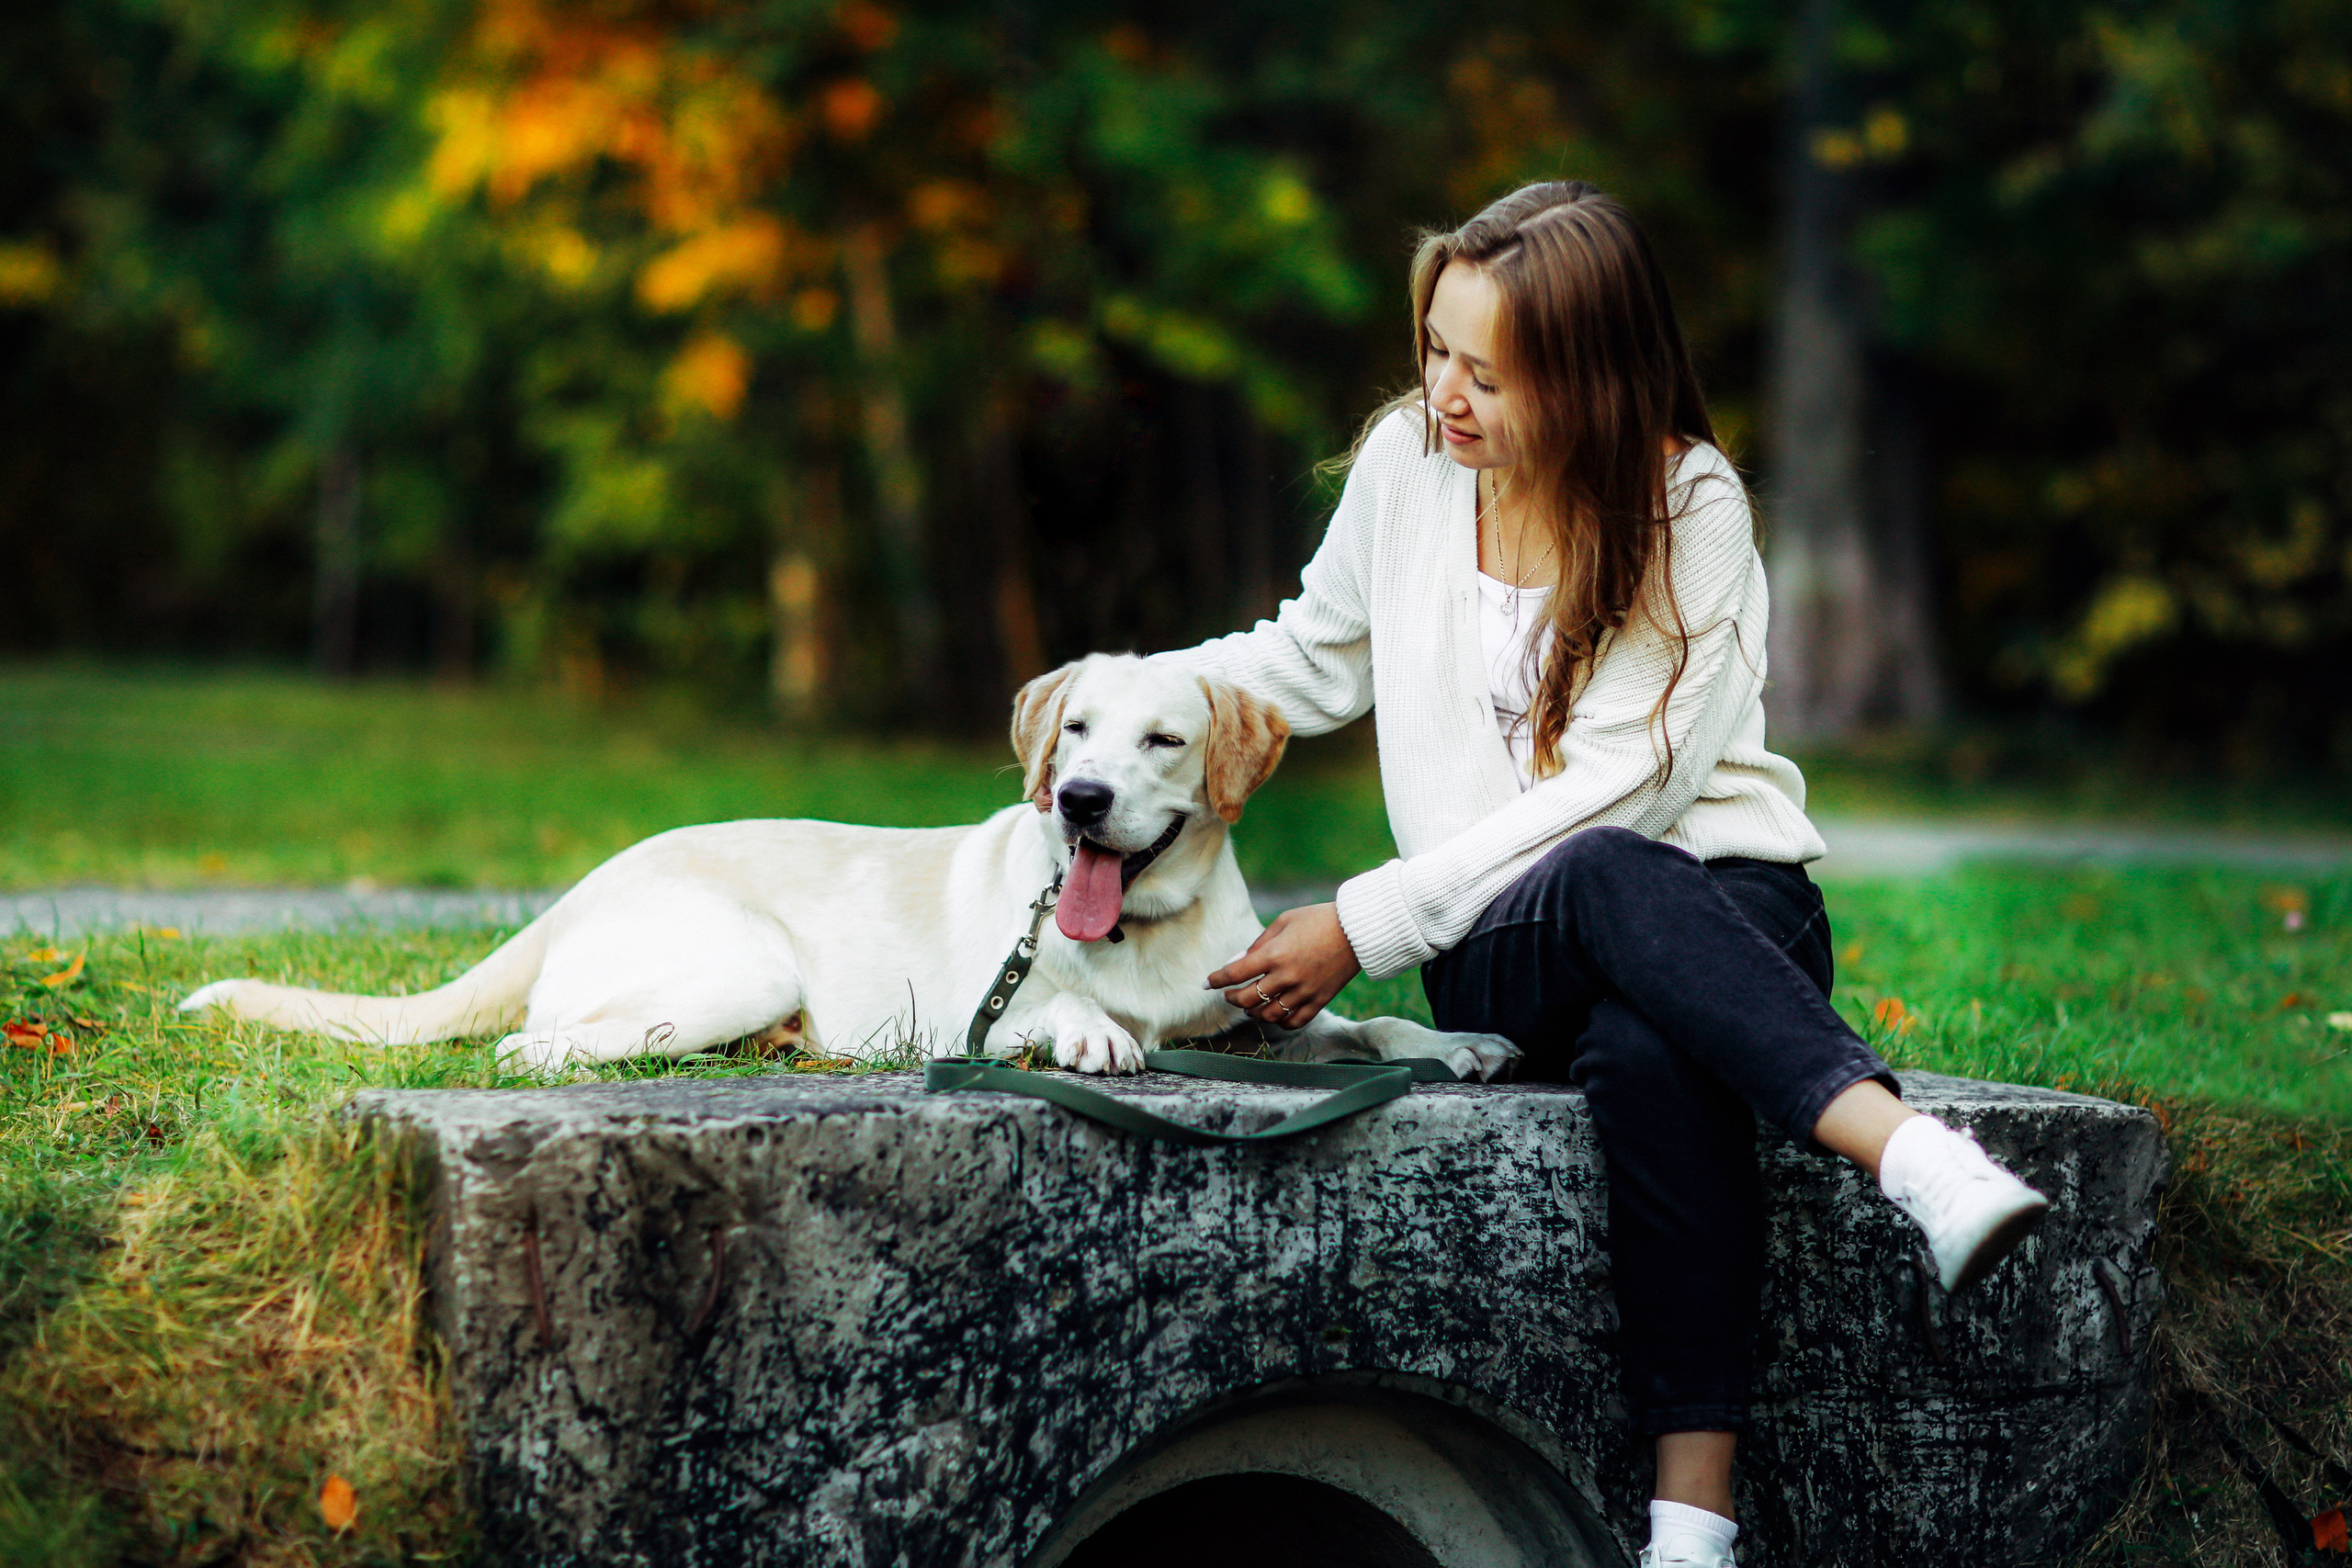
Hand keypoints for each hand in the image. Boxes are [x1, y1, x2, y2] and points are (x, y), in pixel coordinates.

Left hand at [1207, 903, 1361, 1028]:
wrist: (1356, 930)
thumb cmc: (1317, 919)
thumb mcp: (1283, 922)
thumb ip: (1258, 944)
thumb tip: (1237, 962)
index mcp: (1275, 954)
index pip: (1236, 974)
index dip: (1217, 980)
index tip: (1207, 984)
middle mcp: (1287, 976)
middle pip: (1248, 999)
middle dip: (1233, 999)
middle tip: (1229, 995)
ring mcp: (1304, 991)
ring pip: (1269, 1015)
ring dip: (1254, 1013)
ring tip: (1250, 1006)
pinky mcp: (1320, 1000)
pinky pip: (1295, 1021)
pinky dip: (1280, 1022)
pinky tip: (1274, 1014)